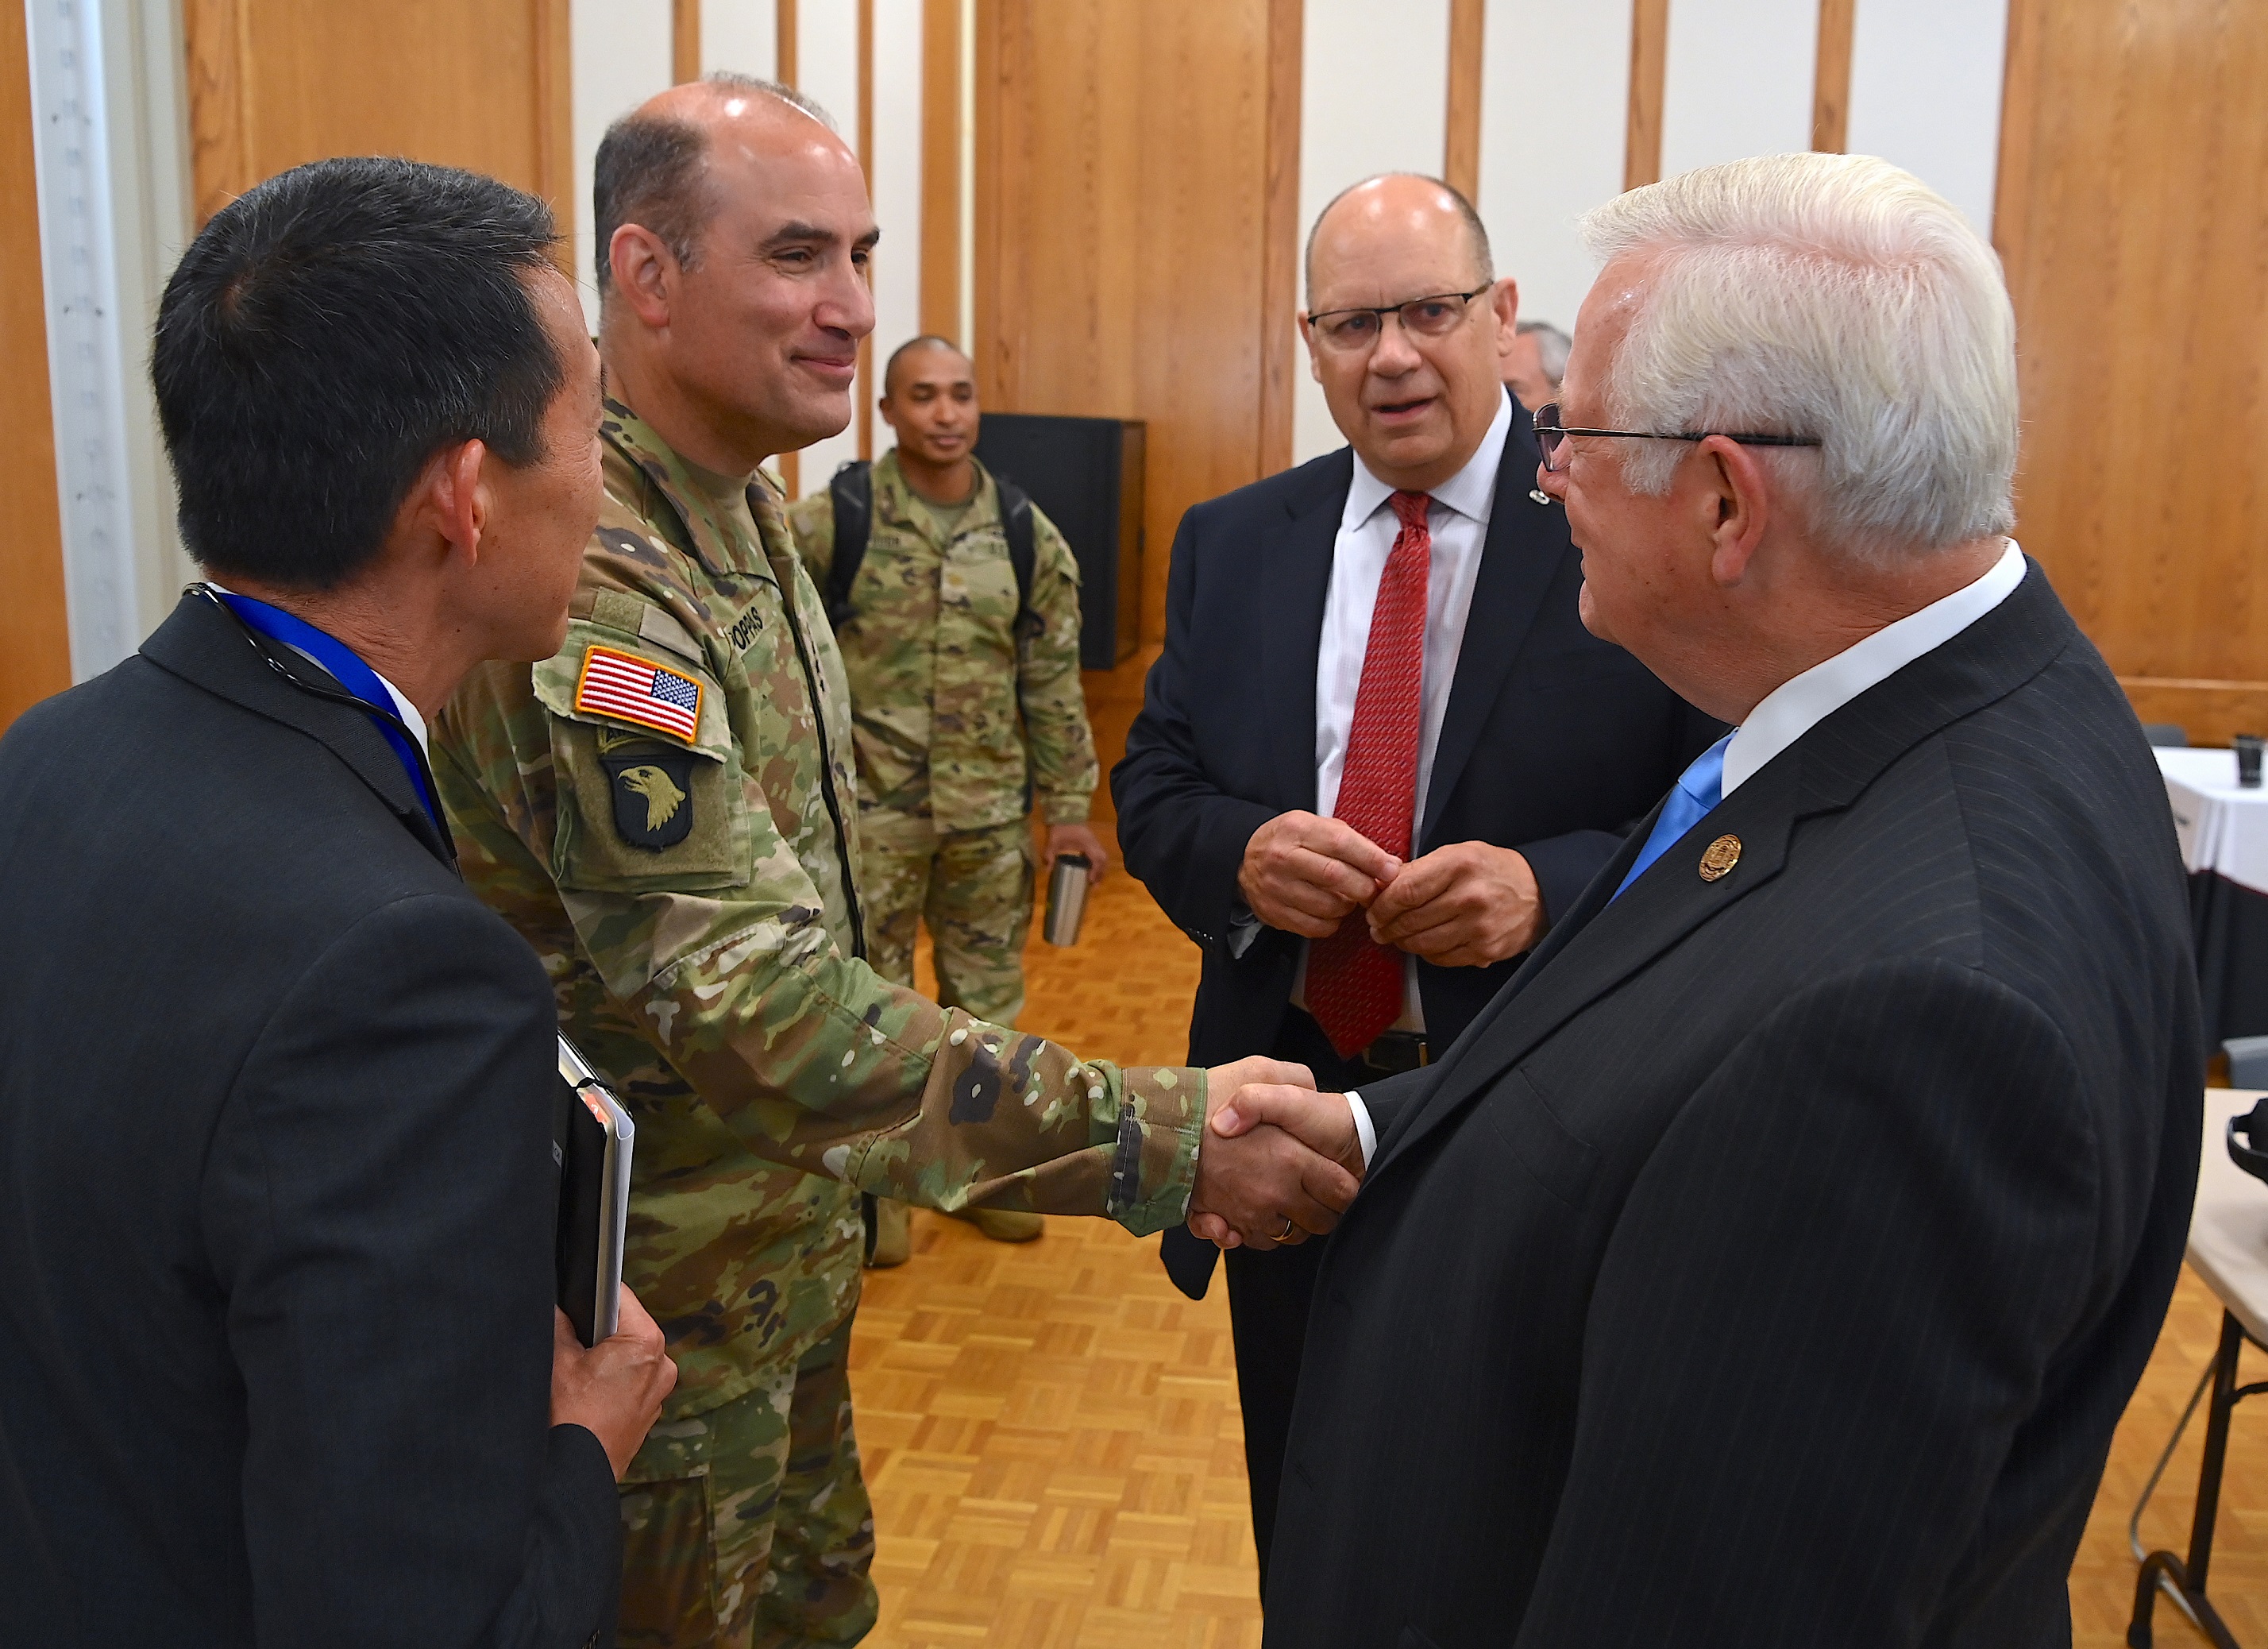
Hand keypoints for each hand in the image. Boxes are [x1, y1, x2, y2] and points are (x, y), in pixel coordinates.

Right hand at [550, 1286, 676, 1478]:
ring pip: (629, 1356)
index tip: (577, 1298)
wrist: (577, 1472)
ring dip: (606, 1357)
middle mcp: (662, 1364)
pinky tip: (588, 1394)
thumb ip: (560, 1325)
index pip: (622, 1297)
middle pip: (627, 1328)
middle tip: (572, 1342)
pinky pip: (632, 1381)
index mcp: (647, 1342)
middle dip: (599, 1331)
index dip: (595, 1294)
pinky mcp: (649, 1411)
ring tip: (578, 1372)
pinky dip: (613, 1381)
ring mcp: (659, 1391)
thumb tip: (557, 1307)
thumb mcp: (559, 1361)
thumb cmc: (572, 1417)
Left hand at [1046, 822, 1109, 883]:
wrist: (1064, 814)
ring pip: (1103, 858)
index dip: (1096, 870)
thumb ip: (1050, 853)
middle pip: (1103, 859)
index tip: (1091, 880)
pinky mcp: (1091, 843)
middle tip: (1094, 886)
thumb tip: (1048, 869)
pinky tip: (1091, 872)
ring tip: (1094, 881)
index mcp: (1086, 842)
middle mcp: (1093, 843)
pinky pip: (1099, 855)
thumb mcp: (1053, 840)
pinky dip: (1098, 865)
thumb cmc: (1060, 827)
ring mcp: (1094, 842)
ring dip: (1100, 870)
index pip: (1097, 857)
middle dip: (1101, 873)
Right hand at [1187, 1058, 1361, 1248]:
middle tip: (1319, 1198)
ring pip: (1285, 1235)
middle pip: (1318, 1221)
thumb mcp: (1258, 1070)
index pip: (1341, 1191)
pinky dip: (1251, 1234)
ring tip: (1287, 1207)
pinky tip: (1251, 1216)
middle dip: (1324, 1213)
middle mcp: (1274, 1193)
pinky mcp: (1223, 1220)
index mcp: (1292, 1160)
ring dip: (1290, 1226)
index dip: (1346, 1188)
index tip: (1343, 1183)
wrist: (1154, 1125)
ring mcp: (1248, 1211)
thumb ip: (1293, 1078)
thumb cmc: (1208, 1096)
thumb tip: (1310, 1087)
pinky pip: (1249, 1240)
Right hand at [1237, 811, 1399, 938]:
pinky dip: (1332, 923)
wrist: (1244, 858)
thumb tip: (1390, 865)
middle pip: (1335, 876)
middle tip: (1374, 890)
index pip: (1341, 843)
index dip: (1371, 859)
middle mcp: (1282, 857)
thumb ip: (1351, 842)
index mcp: (1297, 829)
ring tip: (1349, 898)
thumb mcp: (1315, 827)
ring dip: (1349, 907)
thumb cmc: (1290, 841)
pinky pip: (1315, 927)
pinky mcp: (1273, 912)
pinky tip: (1331, 911)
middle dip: (1364, 887)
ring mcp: (1275, 887)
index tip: (1391, 870)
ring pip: (1328, 905)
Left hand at [1366, 841, 1543, 966]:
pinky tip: (1423, 944)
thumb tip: (1381, 886)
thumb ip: (1419, 870)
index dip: (1381, 905)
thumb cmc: (1491, 870)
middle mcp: (1469, 896)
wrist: (1538, 892)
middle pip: (1410, 920)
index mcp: (1459, 865)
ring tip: (1396, 937)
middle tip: (1378, 928)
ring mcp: (1478, 927)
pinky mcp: (1485, 950)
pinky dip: (1426, 953)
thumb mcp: (1456, 854)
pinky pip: (1441, 958)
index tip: (1372, 910)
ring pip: (1422, 943)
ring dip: (1403, 942)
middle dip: (1386, 927)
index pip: (1405, 891)